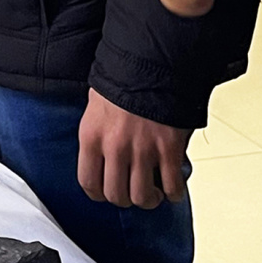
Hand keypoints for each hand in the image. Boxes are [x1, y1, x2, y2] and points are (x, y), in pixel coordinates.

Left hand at [78, 90, 191, 206]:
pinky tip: (172, 189)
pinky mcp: (169, 148)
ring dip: (148, 200)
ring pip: (142, 196)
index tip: (106, 193)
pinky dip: (174, 193)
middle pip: (116, 195)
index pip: (88, 182)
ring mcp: (143, 149)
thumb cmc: (124, 79)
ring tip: (153, 194)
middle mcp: (115, 147)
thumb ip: (96, 134)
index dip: (98, 194)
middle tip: (132, 193)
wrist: (154, 62)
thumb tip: (100, 156)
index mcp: (92, 136)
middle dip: (124, 199)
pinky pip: (171, 185)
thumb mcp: (96, 105)